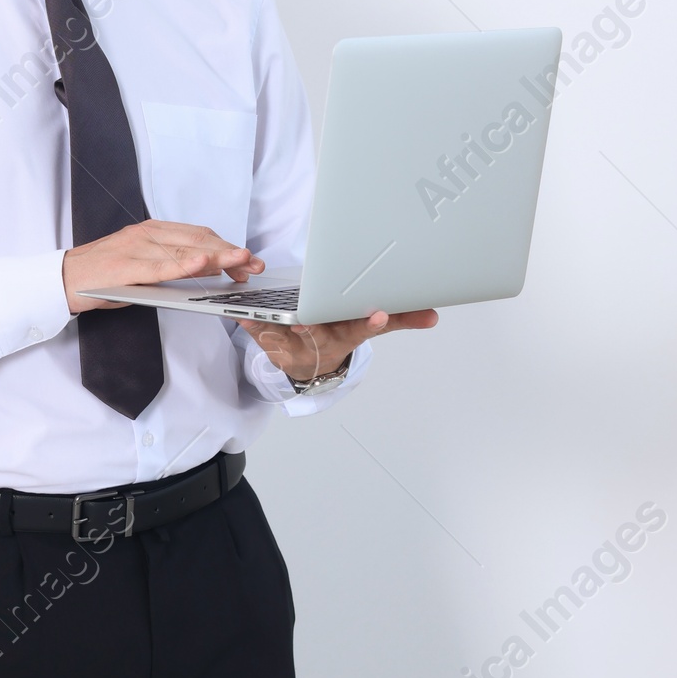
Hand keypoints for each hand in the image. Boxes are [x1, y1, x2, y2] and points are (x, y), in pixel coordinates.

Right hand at [63, 219, 259, 314]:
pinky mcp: (125, 267)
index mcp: (154, 231)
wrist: (64, 279)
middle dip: (230, 252)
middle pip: (198, 239)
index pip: (199, 235)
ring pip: (184, 250)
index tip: (248, 260)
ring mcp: (137, 248)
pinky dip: (183, 265)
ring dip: (217, 257)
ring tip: (241, 263)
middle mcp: (148, 234)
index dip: (227, 246)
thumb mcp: (142, 265)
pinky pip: (160, 266)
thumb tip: (207, 269)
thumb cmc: (103, 275)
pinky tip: (203, 265)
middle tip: (254, 265)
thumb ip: (171, 264)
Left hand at [239, 307, 438, 383]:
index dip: (371, 324)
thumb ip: (400, 320)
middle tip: (307, 321)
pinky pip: (259, 334)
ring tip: (265, 315)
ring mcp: (295, 346)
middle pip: (319, 335)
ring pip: (285, 337)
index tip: (381, 315)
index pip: (362, 331)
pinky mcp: (271, 344)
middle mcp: (320, 343)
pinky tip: (243, 314)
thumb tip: (433, 316)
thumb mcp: (365, 328)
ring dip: (274, 329)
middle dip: (313, 328)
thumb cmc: (337, 336)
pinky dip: (250, 325)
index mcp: (344, 336)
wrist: (308, 363)